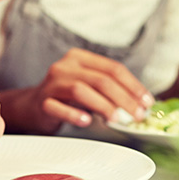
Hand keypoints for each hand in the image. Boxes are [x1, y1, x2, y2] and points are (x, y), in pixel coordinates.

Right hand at [5, 48, 153, 133]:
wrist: (32, 107)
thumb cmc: (67, 98)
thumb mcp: (89, 87)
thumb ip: (110, 91)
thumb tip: (141, 105)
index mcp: (80, 58)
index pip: (112, 68)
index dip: (133, 85)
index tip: (147, 102)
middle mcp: (65, 66)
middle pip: (100, 79)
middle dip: (123, 98)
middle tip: (137, 115)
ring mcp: (52, 83)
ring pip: (81, 90)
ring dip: (103, 105)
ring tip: (116, 119)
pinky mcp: (42, 102)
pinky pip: (59, 107)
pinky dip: (74, 114)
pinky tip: (87, 121)